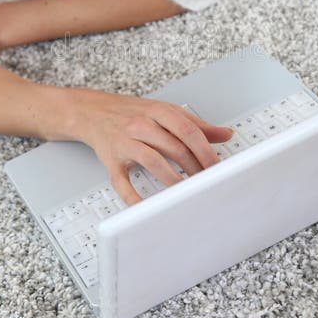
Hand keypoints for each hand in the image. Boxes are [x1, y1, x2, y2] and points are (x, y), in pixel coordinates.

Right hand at [66, 88, 233, 206]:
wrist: (92, 112)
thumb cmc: (131, 113)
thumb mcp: (164, 111)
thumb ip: (195, 124)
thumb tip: (226, 134)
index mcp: (157, 111)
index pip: (188, 130)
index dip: (206, 150)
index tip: (217, 167)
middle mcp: (141, 124)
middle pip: (174, 147)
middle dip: (195, 168)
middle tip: (207, 183)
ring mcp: (125, 142)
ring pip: (153, 161)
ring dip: (173, 180)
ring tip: (186, 193)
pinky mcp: (111, 159)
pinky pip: (122, 181)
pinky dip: (133, 196)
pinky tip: (146, 206)